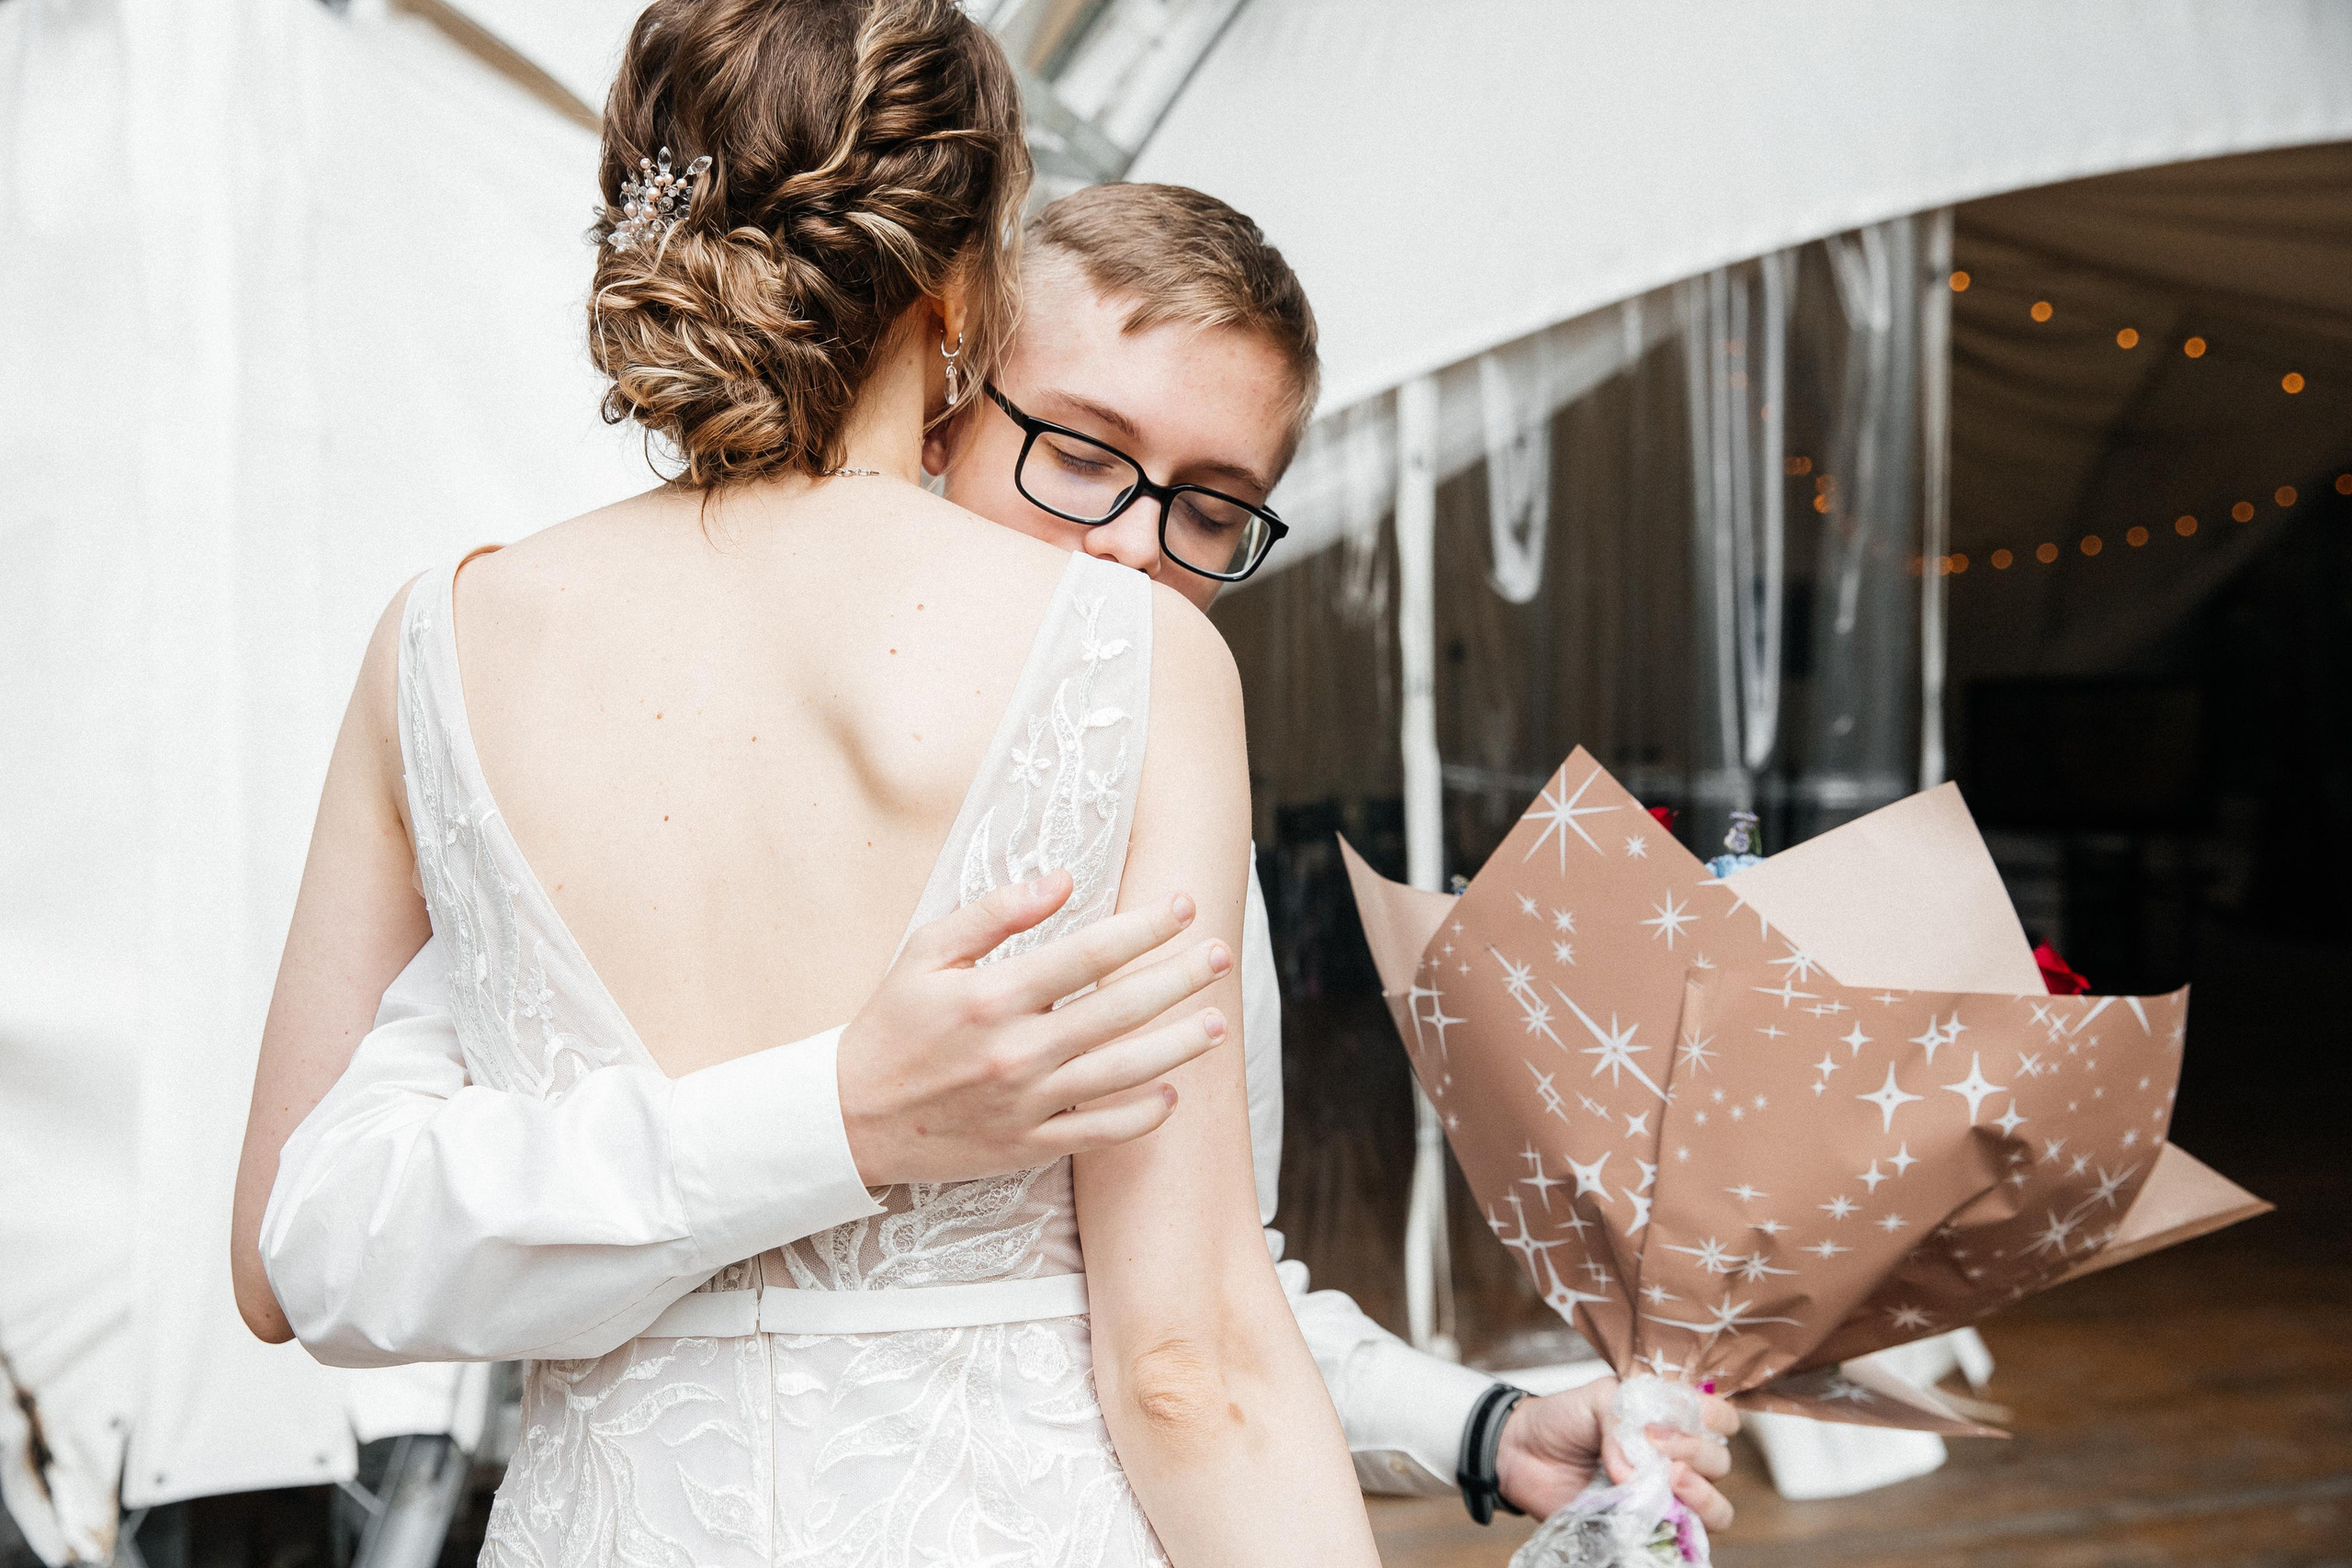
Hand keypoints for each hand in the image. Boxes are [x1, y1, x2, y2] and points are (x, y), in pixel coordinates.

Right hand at [836, 870, 1231, 1185]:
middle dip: (1178, 978)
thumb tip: (1062, 880)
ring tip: (1215, 1023)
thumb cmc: (891, 1024)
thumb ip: (995, 912)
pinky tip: (1171, 1094)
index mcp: (993, 995)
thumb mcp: (926, 951)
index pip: (1089, 953)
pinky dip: (1140, 1117)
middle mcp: (1016, 1049)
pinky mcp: (1026, 1146)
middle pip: (1119, 1009)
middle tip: (1221, 955)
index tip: (1184, 906)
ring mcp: (1025, 1102)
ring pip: (1121, 1072)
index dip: (1145, 927)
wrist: (849, 1118)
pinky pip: (1097, 1133)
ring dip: (1175, 1046)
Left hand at [1493, 1378, 1739, 1532]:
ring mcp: (1667, 1498)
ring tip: (1669, 1478)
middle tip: (1655, 1444)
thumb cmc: (1564, 1420)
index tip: (1674, 1417)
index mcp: (1673, 1419)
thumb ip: (1626, 1421)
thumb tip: (1637, 1470)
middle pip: (1720, 1462)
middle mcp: (1679, 1459)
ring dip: (1701, 1493)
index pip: (1721, 1418)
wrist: (1524, 1453)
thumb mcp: (1599, 1399)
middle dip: (1695, 1451)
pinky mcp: (1651, 1529)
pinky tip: (1656, 1508)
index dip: (1715, 1416)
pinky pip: (1685, 1540)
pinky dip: (1679, 1526)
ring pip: (1717, 1508)